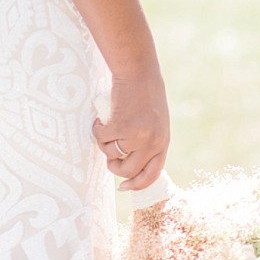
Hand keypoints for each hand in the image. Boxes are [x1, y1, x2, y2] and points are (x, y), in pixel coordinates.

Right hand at [94, 70, 168, 191]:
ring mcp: (136, 136)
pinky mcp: (120, 126)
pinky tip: (99, 119)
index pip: (152, 174)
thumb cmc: (145, 94)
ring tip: (104, 128)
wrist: (138, 72)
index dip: (137, 184)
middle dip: (114, 167)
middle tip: (108, 157)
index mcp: (162, 142)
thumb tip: (131, 160)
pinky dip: (96, 130)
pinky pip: (101, 138)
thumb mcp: (155, 122)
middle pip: (128, 171)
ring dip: (103, 144)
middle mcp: (152, 143)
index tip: (123, 187)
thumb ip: (149, 140)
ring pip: (112, 153)